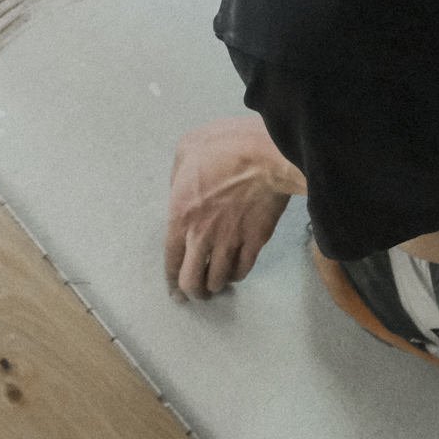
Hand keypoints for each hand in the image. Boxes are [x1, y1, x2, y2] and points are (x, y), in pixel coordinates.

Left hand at [164, 116, 302, 302]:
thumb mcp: (187, 148)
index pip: (171, 260)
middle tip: (197, 293)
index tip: (176, 293)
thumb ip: (177, 174)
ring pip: (218, 280)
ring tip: (217, 284)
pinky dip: (237, 275)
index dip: (172, 281)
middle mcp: (201, 235)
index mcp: (180, 214)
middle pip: (192, 281)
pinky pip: (243, 270)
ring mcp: (229, 241)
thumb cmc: (226, 145)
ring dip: (216, 285)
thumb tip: (178, 188)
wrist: (267, 154)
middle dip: (193, 292)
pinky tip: (236, 271)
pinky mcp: (255, 242)